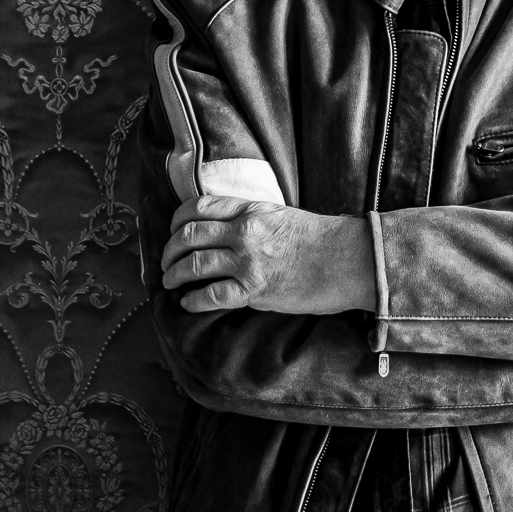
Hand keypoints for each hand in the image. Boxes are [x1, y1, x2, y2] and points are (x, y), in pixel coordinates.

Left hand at [160, 195, 376, 314]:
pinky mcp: (255, 289)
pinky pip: (213, 295)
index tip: (172, 231)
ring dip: (175, 275)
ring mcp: (247, 261)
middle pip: (188, 236)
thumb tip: (222, 229)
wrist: (347, 259)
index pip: (197, 208)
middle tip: (165, 262)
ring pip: (194, 265)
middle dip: (170, 251)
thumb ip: (248, 218)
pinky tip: (187, 303)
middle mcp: (242, 232)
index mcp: (248, 210)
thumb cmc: (318, 238)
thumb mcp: (278, 214)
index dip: (177, 220)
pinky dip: (194, 300)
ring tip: (169, 282)